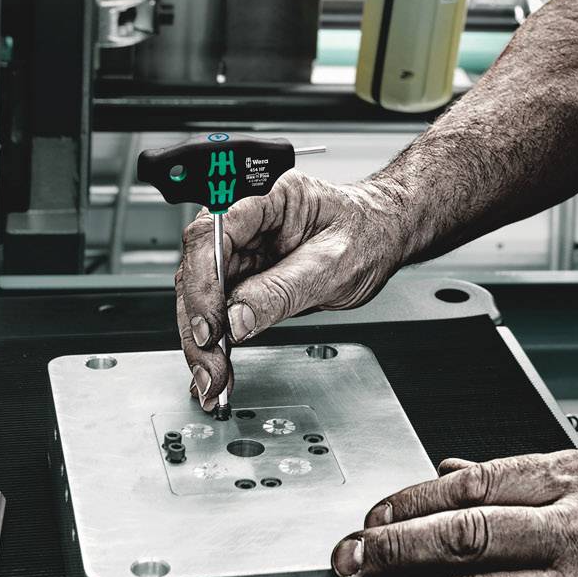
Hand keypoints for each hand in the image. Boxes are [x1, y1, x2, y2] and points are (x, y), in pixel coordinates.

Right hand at [175, 173, 408, 413]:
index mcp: (266, 197)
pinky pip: (217, 310)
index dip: (203, 282)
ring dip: (202, 342)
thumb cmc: (366, 233)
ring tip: (214, 380)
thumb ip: (283, 290)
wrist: (380, 240)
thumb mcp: (333, 264)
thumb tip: (237, 319)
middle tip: (211, 366)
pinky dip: (213, 343)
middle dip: (198, 325)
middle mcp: (244, 221)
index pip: (213, 233)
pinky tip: (212, 369)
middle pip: (197, 270)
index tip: (212, 325)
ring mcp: (240, 249)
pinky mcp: (242, 276)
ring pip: (200, 296)